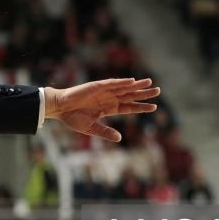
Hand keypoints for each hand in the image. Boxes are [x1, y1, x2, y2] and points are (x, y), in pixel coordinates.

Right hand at [44, 78, 160, 141]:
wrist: (60, 108)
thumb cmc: (73, 118)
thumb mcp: (91, 128)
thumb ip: (105, 132)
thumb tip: (119, 138)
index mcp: (108, 108)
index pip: (128, 107)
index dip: (141, 107)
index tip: (154, 107)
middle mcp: (108, 98)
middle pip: (130, 95)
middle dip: (144, 94)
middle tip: (158, 91)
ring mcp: (104, 91)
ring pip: (124, 88)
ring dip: (137, 85)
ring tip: (150, 83)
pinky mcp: (97, 85)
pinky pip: (112, 83)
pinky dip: (122, 82)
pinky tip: (133, 81)